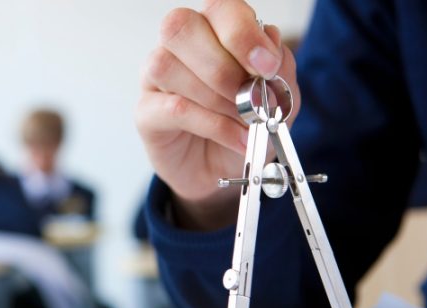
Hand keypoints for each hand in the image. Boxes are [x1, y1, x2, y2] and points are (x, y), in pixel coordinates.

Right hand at [136, 1, 299, 230]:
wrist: (224, 173)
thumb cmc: (243, 128)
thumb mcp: (279, 102)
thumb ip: (280, 71)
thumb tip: (270, 43)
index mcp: (213, 32)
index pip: (218, 8)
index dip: (241, 31)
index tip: (266, 65)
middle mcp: (179, 48)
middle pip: (181, 26)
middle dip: (223, 64)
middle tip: (249, 94)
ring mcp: (156, 79)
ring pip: (168, 65)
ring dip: (215, 97)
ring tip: (244, 120)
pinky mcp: (146, 113)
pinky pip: (172, 108)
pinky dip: (212, 125)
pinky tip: (236, 137)